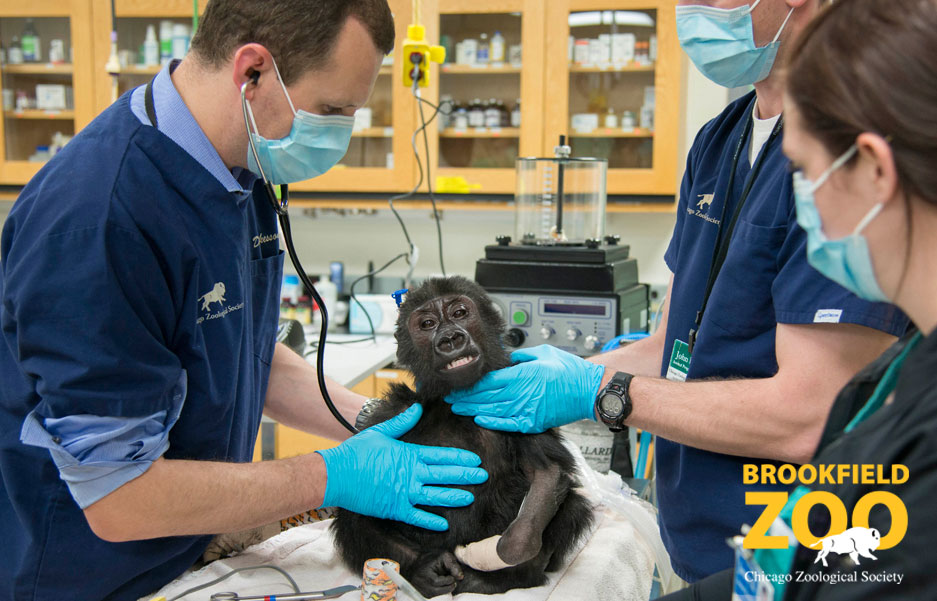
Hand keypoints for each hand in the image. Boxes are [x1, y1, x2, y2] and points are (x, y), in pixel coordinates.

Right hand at [316, 404, 487, 530]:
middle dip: (465, 476)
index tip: (474, 460)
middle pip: (444, 475)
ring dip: (453, 497)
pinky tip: (443, 524)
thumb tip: (417, 407)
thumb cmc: (357, 451)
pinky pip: (416, 516)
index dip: (459, 458)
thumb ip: (402, 421)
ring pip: (435, 496)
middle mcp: (410, 474)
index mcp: (409, 454)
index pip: (441, 455)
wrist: (337, 474)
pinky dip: (430, 521)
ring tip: (470, 498)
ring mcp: (403, 492)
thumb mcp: (381, 431)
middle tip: (483, 477)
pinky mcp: (394, 508)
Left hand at [445, 345, 604, 432]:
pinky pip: (508, 423)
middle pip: (487, 397)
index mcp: (523, 374)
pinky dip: (493, 422)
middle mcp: (522, 392)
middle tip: (450, 398)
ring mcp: (527, 409)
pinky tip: (480, 419)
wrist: (589, 390)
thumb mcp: (543, 353)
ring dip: (474, 410)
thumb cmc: (569, 370)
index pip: (489, 381)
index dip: (471, 384)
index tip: (457, 384)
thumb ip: (520, 357)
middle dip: (466, 398)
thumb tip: (504, 358)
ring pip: (494, 410)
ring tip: (458, 408)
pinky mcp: (534, 421)